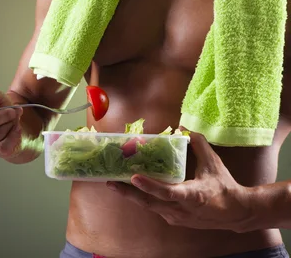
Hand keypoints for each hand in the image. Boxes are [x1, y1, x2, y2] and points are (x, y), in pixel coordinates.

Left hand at [106, 132, 253, 231]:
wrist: (237, 213)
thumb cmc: (224, 187)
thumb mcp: (213, 164)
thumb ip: (198, 144)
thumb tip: (183, 127)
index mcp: (192, 196)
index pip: (167, 192)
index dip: (150, 186)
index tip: (133, 177)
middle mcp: (181, 210)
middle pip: (150, 203)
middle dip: (129, 193)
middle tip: (111, 183)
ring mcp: (177, 217)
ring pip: (150, 206)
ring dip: (133, 196)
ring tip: (115, 184)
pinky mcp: (175, 219)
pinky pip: (155, 208)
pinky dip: (144, 198)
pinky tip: (132, 189)